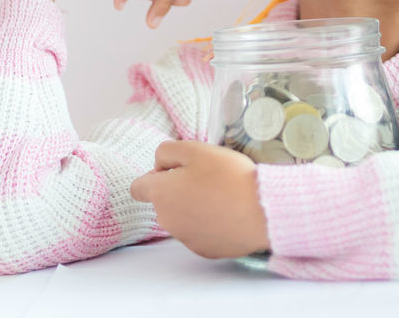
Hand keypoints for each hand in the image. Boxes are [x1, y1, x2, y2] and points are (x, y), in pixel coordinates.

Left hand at [129, 141, 270, 258]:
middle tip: (206, 179)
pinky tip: (227, 214)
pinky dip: (207, 223)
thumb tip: (159, 165)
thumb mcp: (196, 149)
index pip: (137, 188)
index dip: (154, 176)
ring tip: (220, 196)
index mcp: (161, 193)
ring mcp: (184, 238)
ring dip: (192, 207)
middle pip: (163, 202)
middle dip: (177, 190)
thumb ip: (167, 151)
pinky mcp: (203, 250)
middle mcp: (166, 220)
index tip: (176, 171)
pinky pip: (198, 232)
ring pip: (181, 217)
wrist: (261, 212)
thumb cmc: (228, 176)